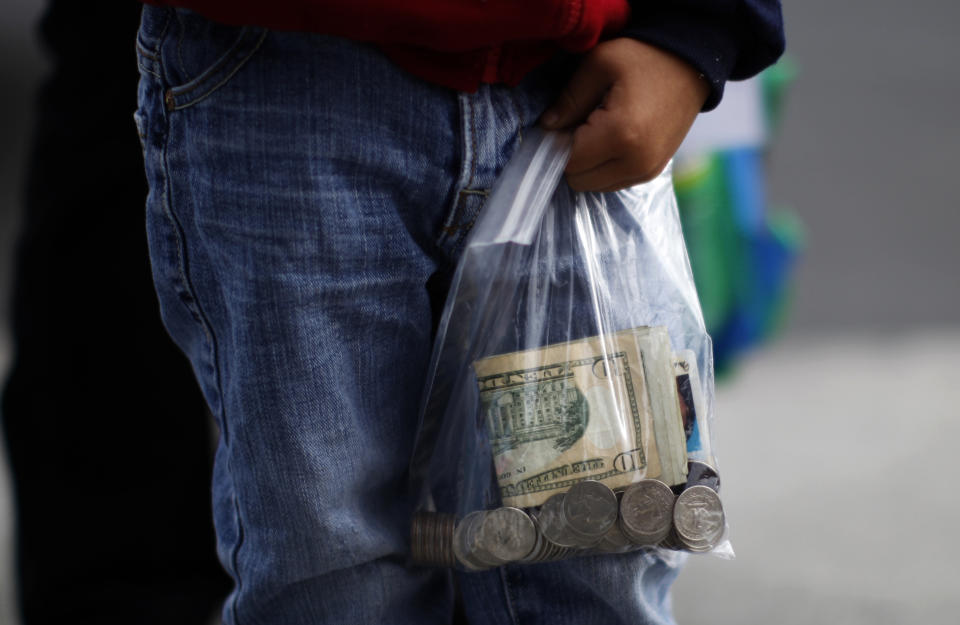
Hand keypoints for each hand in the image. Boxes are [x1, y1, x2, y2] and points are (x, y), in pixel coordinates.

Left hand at [540, 38, 708, 191]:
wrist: (691, 65)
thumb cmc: (644, 59)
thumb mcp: (599, 64)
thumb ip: (568, 99)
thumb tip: (546, 127)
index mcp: (620, 135)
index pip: (569, 162)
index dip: (558, 144)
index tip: (564, 122)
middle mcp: (636, 162)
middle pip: (579, 180)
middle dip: (573, 156)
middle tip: (581, 125)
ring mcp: (646, 171)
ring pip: (594, 186)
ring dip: (588, 164)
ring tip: (598, 131)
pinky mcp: (652, 173)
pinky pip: (612, 183)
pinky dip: (603, 167)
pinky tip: (611, 141)